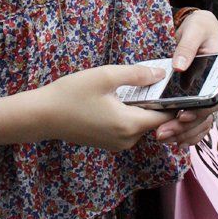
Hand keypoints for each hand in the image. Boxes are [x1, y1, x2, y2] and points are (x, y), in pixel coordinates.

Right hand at [38, 64, 174, 151]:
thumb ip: (136, 74)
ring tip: (135, 85)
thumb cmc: (72, 93)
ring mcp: (116, 144)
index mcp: (129, 124)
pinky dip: (129, 113)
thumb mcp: (105, 76)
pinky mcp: (107, 143)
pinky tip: (119, 97)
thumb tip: (161, 75)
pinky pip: (127, 127)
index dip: (173, 101)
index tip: (174, 85)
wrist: (43, 115)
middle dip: (155, 101)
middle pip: (153, 121)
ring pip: (140, 124)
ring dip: (141, 106)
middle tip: (152, 78)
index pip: (165, 117)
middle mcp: (126, 140)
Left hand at [155, 9, 217, 146]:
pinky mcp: (195, 97)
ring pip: (200, 121)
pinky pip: (195, 120)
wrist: (197, 27)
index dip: (200, 111)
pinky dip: (186, 131)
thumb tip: (179, 65)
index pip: (214, 98)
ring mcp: (206, 94)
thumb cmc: (200, 26)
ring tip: (164, 137)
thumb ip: (188, 45)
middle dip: (185, 127)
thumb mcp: (195, 29)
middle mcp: (215, 86)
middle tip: (164, 132)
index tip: (182, 116)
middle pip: (205, 114)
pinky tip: (174, 139)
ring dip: (184, 133)